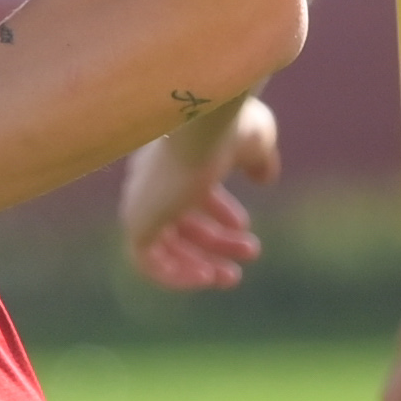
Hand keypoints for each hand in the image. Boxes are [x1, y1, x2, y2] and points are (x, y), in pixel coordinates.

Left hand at [120, 97, 280, 289]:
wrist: (204, 122)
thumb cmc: (230, 125)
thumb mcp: (255, 141)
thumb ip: (259, 160)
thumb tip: (265, 178)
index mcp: (173, 156)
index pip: (186, 191)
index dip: (216, 211)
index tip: (244, 224)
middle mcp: (151, 179)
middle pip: (179, 222)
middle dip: (215, 242)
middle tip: (250, 252)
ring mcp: (141, 200)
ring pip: (164, 245)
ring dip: (198, 264)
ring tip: (231, 277)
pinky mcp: (136, 221)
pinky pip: (146, 263)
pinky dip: (174, 275)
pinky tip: (207, 278)